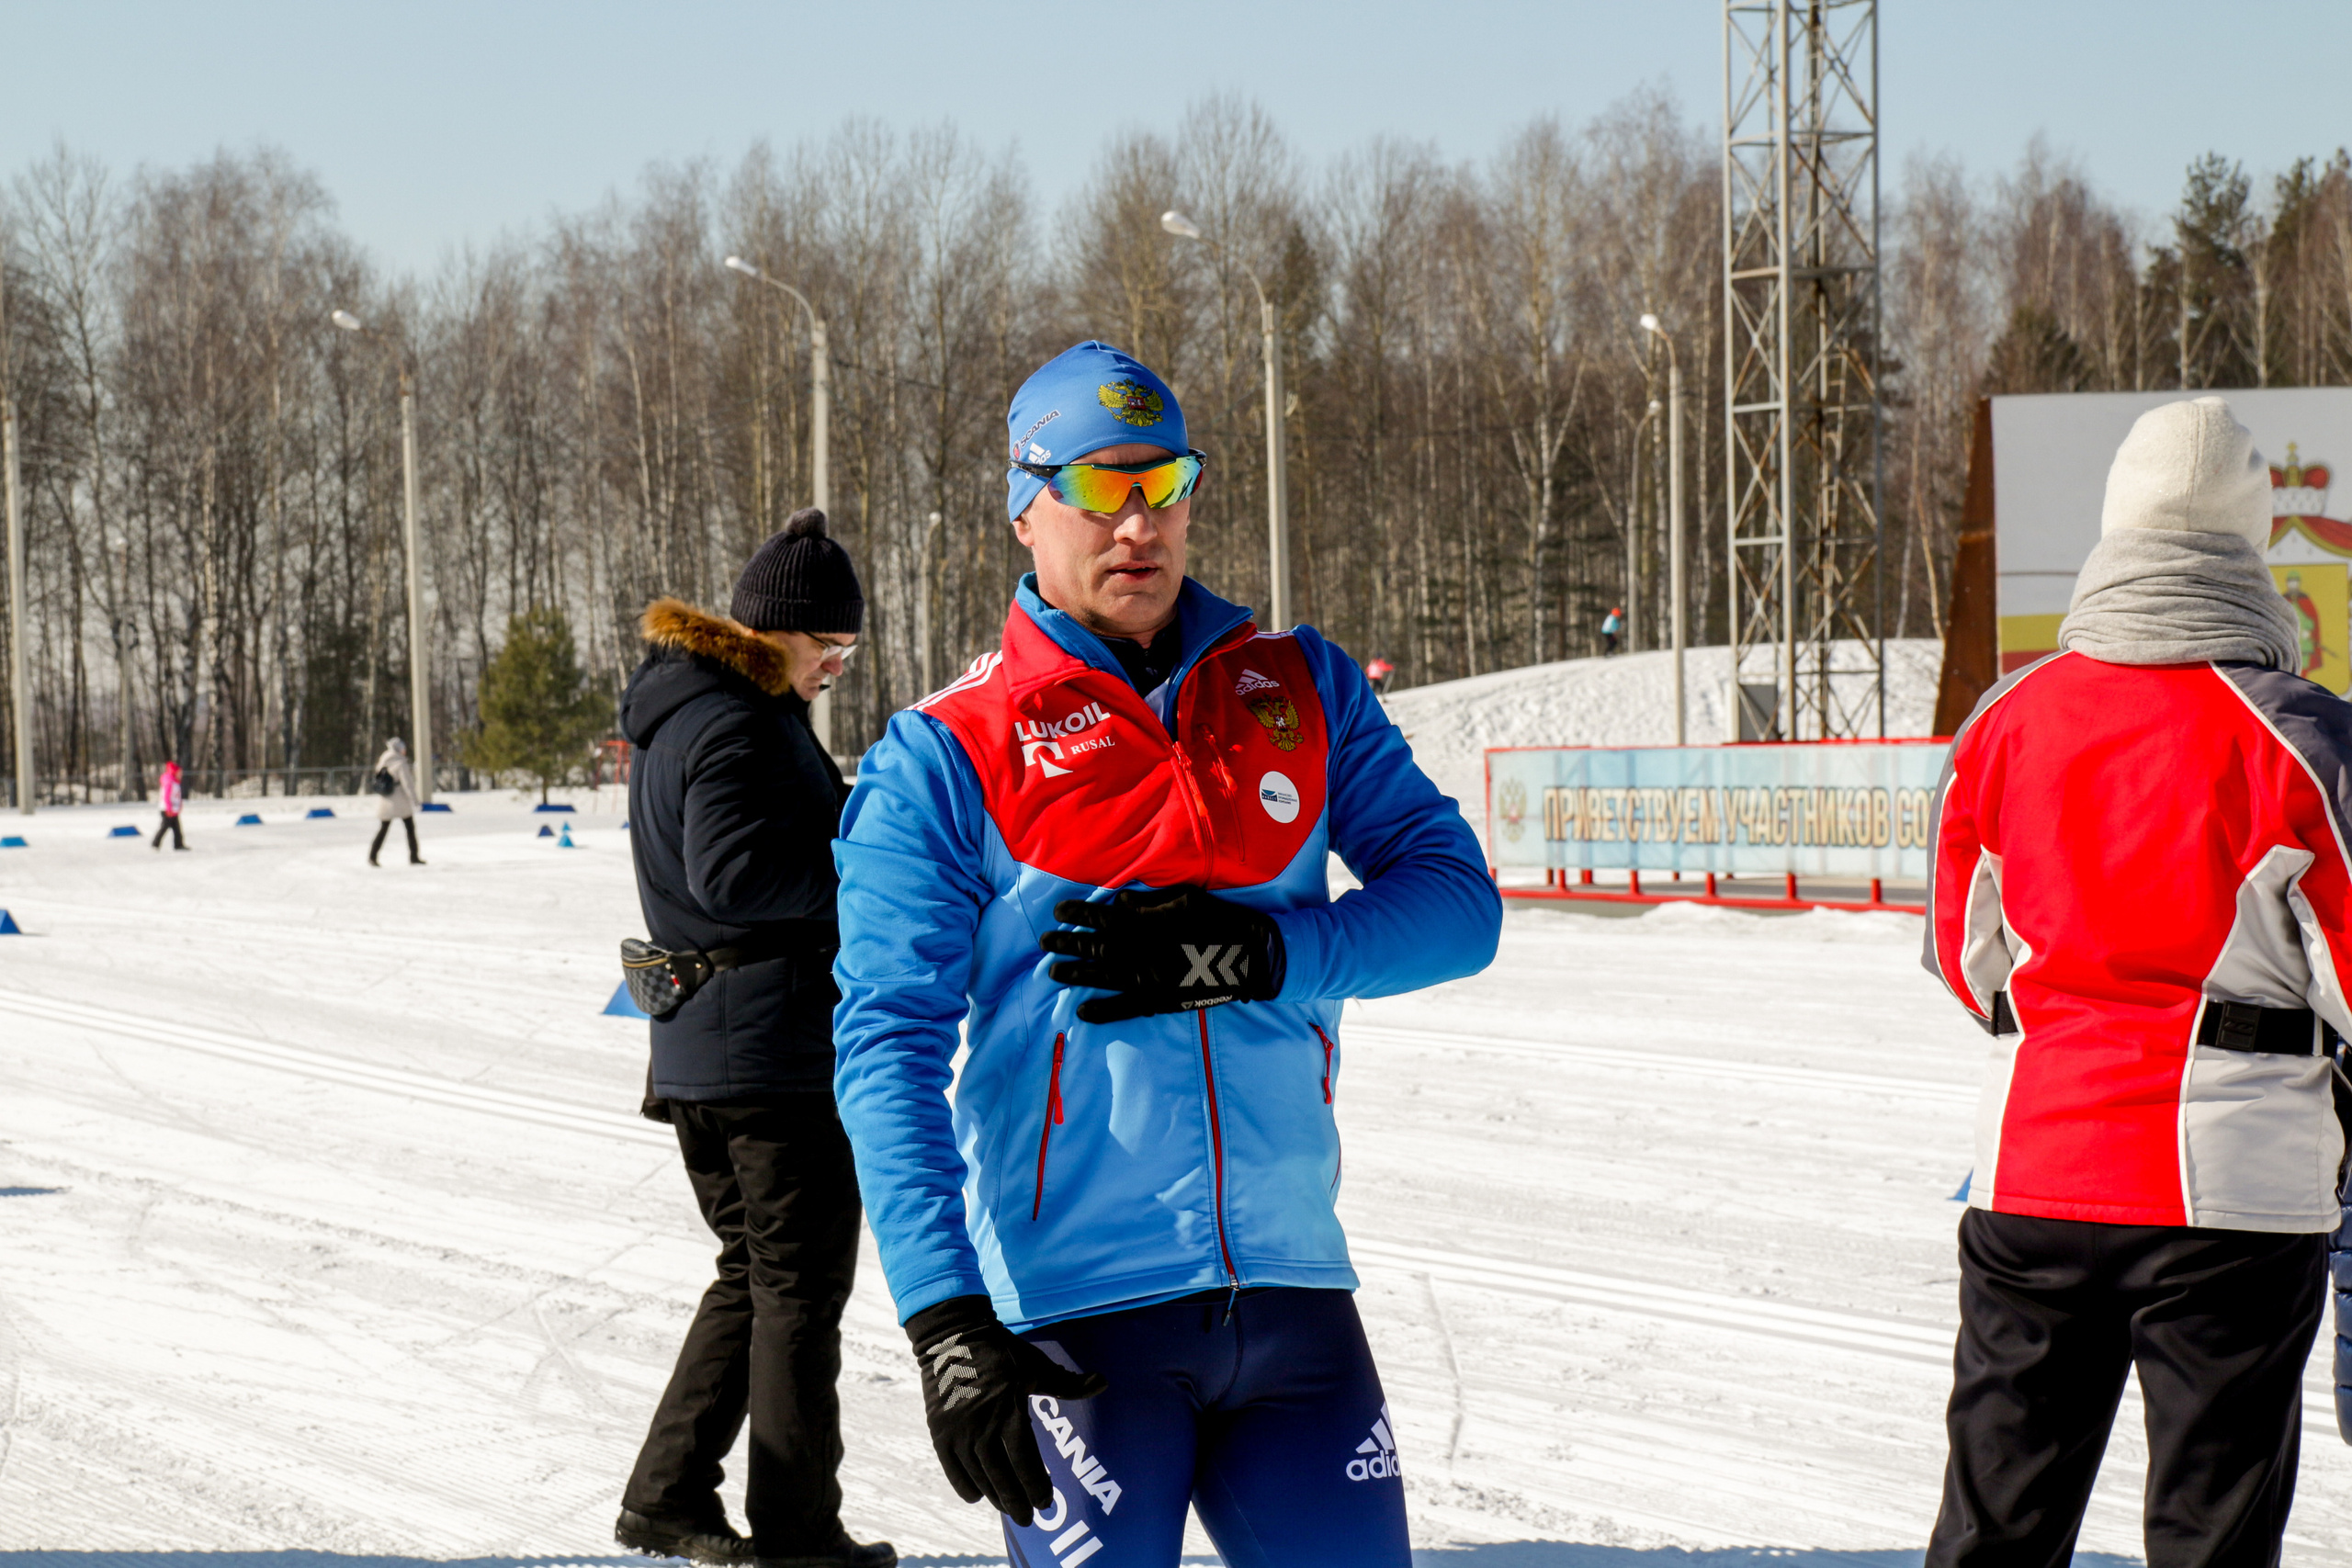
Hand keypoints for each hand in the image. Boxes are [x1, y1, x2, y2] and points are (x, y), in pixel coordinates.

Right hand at [906, 1295, 1106, 1524]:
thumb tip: (1103, 1382)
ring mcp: (959, 1430)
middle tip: (1028, 1518)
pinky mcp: (940, 1431)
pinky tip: (977, 1497)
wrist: (954, 1337)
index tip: (1046, 1501)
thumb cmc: (1001, 1352)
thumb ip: (1067, 1384)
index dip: (1036, 1484)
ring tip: (1008, 1509)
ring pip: (978, 1475)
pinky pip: (952, 1468)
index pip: (1025, 1460)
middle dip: (1017, 1500)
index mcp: (1010, 1411)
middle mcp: (982, 1426)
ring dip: (994, 1496)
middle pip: (1002, 1475)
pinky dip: (964, 1485)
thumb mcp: (1036, 1366)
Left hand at [1039, 884, 1284, 1023]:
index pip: (1099, 917)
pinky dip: (1101, 1011)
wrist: (1247, 956)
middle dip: (1065, 943)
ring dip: (1073, 974)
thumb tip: (1117, 903)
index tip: (1057, 912)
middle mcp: (1136, 952)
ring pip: (1099, 976)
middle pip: (1091, 947)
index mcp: (1142, 923)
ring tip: (1052, 973)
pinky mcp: (1157, 1001)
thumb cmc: (1218, 919)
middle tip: (1043, 943)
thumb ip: (1146, 902)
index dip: (1076, 914)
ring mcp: (1144, 979)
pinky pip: (1122, 1009)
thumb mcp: (1183, 898)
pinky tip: (1082, 1011)